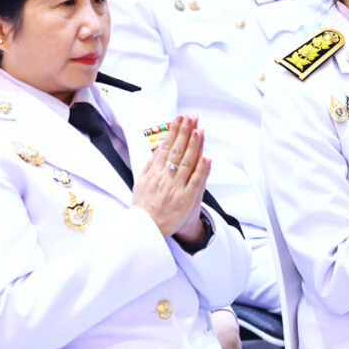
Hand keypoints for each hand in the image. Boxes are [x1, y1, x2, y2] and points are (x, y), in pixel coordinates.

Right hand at [133, 115, 210, 238]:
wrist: (146, 230)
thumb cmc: (145, 206)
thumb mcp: (141, 182)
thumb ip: (151, 164)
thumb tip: (159, 145)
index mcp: (154, 173)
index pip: (166, 147)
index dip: (174, 131)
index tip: (181, 118)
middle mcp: (164, 179)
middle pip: (177, 151)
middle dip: (185, 132)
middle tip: (191, 117)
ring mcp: (176, 189)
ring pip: (187, 163)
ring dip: (194, 145)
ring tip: (199, 129)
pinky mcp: (186, 200)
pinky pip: (195, 182)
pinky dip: (201, 169)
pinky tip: (206, 157)